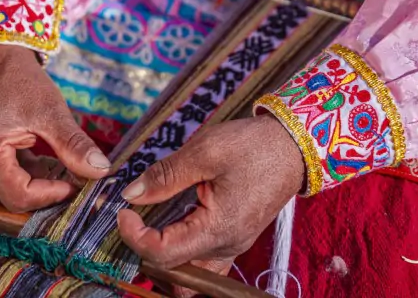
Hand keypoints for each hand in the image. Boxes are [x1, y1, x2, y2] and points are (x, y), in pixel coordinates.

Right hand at [0, 46, 110, 211]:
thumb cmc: (20, 82)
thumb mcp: (51, 110)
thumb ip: (73, 144)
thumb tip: (102, 171)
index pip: (18, 196)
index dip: (51, 195)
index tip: (77, 182)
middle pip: (15, 200)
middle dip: (50, 193)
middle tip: (79, 178)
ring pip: (14, 195)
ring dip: (44, 187)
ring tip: (68, 168)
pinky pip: (10, 184)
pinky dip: (34, 178)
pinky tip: (53, 164)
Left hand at [117, 115, 303, 284]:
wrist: (294, 145)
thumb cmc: (254, 145)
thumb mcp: (205, 151)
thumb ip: (165, 176)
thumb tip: (132, 195)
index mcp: (219, 229)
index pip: (163, 254)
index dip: (134, 236)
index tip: (123, 211)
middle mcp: (226, 247)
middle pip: (173, 271)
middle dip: (144, 248)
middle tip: (133, 217)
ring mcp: (231, 246)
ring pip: (188, 273)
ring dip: (162, 255)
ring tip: (148, 223)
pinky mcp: (233, 238)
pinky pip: (201, 260)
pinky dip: (180, 250)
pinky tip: (169, 224)